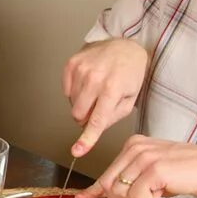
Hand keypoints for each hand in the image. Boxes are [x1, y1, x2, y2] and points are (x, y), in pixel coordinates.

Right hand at [62, 39, 148, 155]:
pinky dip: (76, 92)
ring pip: (71, 104)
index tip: (77, 151)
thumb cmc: (130, 73)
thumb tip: (92, 130)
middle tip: (98, 106)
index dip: (86, 139)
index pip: (96, 120)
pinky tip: (88, 83)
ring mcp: (81, 69)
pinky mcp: (72, 64)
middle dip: (86, 116)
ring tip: (96, 90)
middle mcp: (94, 78)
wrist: (125, 46)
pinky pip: (66, 91)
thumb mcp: (130, 99)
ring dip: (82, 103)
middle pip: (78, 114)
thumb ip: (112, 118)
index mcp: (112, 89)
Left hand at [75, 136, 196, 197]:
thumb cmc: (186, 171)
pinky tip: (166, 188)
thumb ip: (131, 180)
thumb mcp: (153, 172)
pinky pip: (139, 196)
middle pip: (110, 184)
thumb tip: (111, 197)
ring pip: (123, 192)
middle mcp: (135, 148)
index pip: (107, 172)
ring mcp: (144, 158)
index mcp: (133, 145)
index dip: (94, 189)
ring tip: (161, 187)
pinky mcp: (154, 169)